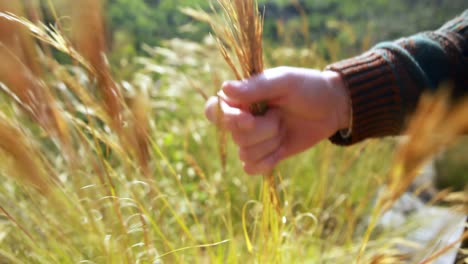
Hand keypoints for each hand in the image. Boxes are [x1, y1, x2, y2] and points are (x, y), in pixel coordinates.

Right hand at [205, 67, 349, 174]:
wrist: (332, 108)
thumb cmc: (307, 87)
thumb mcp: (284, 81)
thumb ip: (255, 87)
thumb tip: (224, 88)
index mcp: (241, 97)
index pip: (214, 111)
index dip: (227, 119)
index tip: (249, 119)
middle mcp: (243, 118)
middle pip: (235, 136)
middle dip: (262, 130)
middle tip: (280, 115)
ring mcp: (254, 138)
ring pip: (245, 153)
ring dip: (269, 143)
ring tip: (284, 127)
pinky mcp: (265, 155)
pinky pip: (252, 167)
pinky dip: (266, 162)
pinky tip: (280, 150)